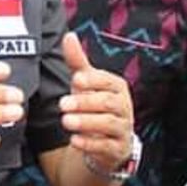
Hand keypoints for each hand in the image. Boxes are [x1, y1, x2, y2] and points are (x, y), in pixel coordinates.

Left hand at [58, 32, 133, 172]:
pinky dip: (90, 144)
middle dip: (85, 103)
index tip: (76, 80)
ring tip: (66, 121)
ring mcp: (123, 129)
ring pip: (109, 124)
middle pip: (108, 103)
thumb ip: (77, 62)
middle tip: (62, 104)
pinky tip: (74, 141)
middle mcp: (124, 107)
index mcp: (117, 88)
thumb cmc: (94, 107)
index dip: (94, 80)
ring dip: (86, 122)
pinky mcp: (118, 149)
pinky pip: (107, 147)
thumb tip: (68, 35)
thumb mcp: (85, 84)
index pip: (108, 81)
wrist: (104, 143)